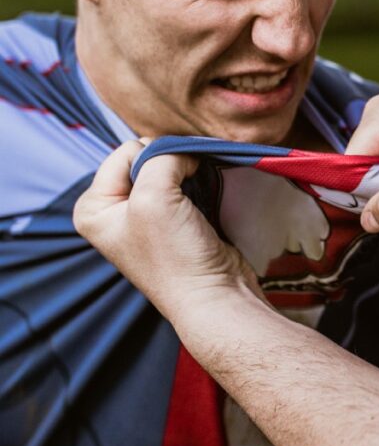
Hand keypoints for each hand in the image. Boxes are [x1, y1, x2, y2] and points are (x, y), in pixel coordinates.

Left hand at [74, 141, 260, 318]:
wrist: (216, 296)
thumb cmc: (176, 256)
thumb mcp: (155, 195)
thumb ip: (162, 157)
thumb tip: (185, 149)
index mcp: (94, 208)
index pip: (124, 151)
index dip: (154, 157)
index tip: (175, 181)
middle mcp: (115, 212)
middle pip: (146, 160)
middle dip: (171, 165)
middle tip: (188, 188)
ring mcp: (147, 218)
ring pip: (169, 172)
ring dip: (189, 176)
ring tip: (199, 196)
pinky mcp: (177, 223)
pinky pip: (186, 188)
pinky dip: (200, 186)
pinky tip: (207, 200)